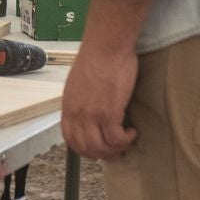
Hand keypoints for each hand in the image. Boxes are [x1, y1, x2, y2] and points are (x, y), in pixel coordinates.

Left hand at [61, 40, 138, 160]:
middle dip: (102, 154)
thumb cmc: (97, 57)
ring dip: (116, 150)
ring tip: (127, 141)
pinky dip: (126, 140)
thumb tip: (89, 110)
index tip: (97, 148)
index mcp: (67, 106)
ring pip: (101, 147)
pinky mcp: (109, 113)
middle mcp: (76, 114)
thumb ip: (80, 99)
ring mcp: (91, 115)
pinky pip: (117, 139)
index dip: (84, 149)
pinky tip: (132, 131)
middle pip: (85, 148)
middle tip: (116, 150)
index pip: (70, 138)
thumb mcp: (78, 81)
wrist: (106, 45)